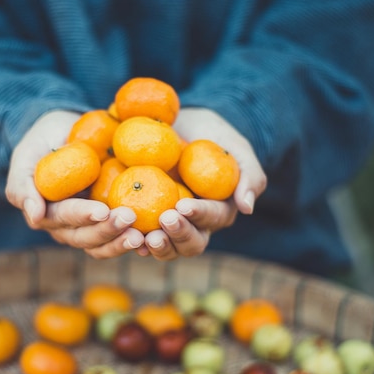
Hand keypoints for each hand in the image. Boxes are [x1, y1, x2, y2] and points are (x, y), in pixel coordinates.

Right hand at [5, 110, 144, 258]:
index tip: (102, 210)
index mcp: (46, 213)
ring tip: (142, 235)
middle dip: (108, 230)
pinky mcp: (110, 223)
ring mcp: (90, 227)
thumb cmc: (44, 141)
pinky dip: (137, 241)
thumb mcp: (27, 154)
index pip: (65, 218)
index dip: (83, 216)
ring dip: (122, 242)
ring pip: (104, 245)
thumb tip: (34, 218)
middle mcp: (67, 227)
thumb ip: (23, 185)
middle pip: (86, 237)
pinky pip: (122, 238)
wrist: (67, 132)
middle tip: (130, 218)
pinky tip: (152, 236)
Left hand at [143, 107, 266, 260]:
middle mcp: (195, 225)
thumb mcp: (236, 148)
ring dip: (157, 246)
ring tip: (144, 237)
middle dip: (179, 234)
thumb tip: (247, 208)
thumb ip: (249, 175)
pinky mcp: (146, 220)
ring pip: (167, 248)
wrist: (180, 125)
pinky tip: (124, 234)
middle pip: (191, 243)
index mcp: (219, 211)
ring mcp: (169, 225)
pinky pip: (140, 237)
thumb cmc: (212, 135)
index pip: (213, 218)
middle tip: (164, 218)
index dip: (199, 215)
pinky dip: (133, 239)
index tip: (183, 205)